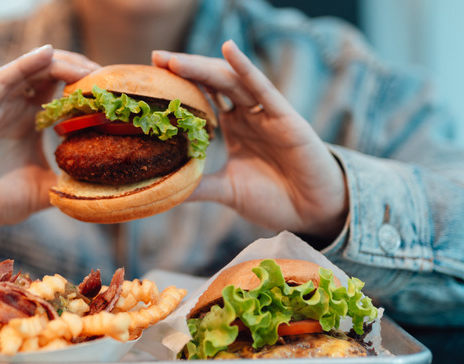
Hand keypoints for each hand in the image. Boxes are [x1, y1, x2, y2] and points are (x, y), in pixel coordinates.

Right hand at [0, 45, 98, 240]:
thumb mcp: (41, 192)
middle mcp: (17, 108)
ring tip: (87, 68)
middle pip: (53, 75)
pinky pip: (4, 78)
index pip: (66, 94)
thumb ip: (67, 183)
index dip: (90, 89)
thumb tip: (103, 186)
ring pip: (32, 70)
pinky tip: (47, 55)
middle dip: (82, 72)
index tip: (118, 94)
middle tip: (109, 78)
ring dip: (61, 64)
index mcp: (33, 124)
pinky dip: (25, 64)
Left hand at [152, 40, 347, 241]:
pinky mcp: (286, 118)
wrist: (313, 213)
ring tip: (174, 59)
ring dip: (203, 68)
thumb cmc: (275, 199)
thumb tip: (165, 191)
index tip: (151, 77)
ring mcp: (266, 114)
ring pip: (231, 81)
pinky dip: (245, 68)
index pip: (203, 98)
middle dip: (184, 69)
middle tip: (155, 59)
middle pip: (212, 83)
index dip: (179, 85)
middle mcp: (248, 115)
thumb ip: (199, 186)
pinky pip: (263, 89)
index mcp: (234, 127)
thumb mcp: (228, 191)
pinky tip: (228, 50)